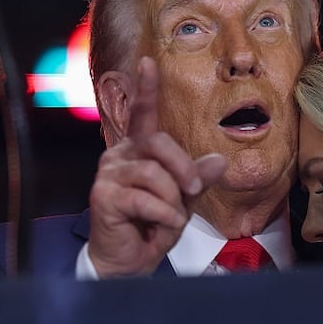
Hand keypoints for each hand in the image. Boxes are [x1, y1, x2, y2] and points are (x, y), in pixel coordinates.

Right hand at [87, 56, 226, 277]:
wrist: (132, 261)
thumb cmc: (153, 225)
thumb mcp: (183, 199)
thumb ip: (197, 177)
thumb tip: (219, 160)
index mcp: (139, 150)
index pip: (142, 114)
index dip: (146, 88)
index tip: (148, 62)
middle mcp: (120, 155)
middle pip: (158, 143)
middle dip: (184, 167)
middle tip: (194, 190)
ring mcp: (108, 174)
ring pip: (153, 173)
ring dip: (172, 200)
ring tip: (171, 217)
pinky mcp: (102, 195)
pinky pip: (143, 198)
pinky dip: (163, 214)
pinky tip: (165, 225)